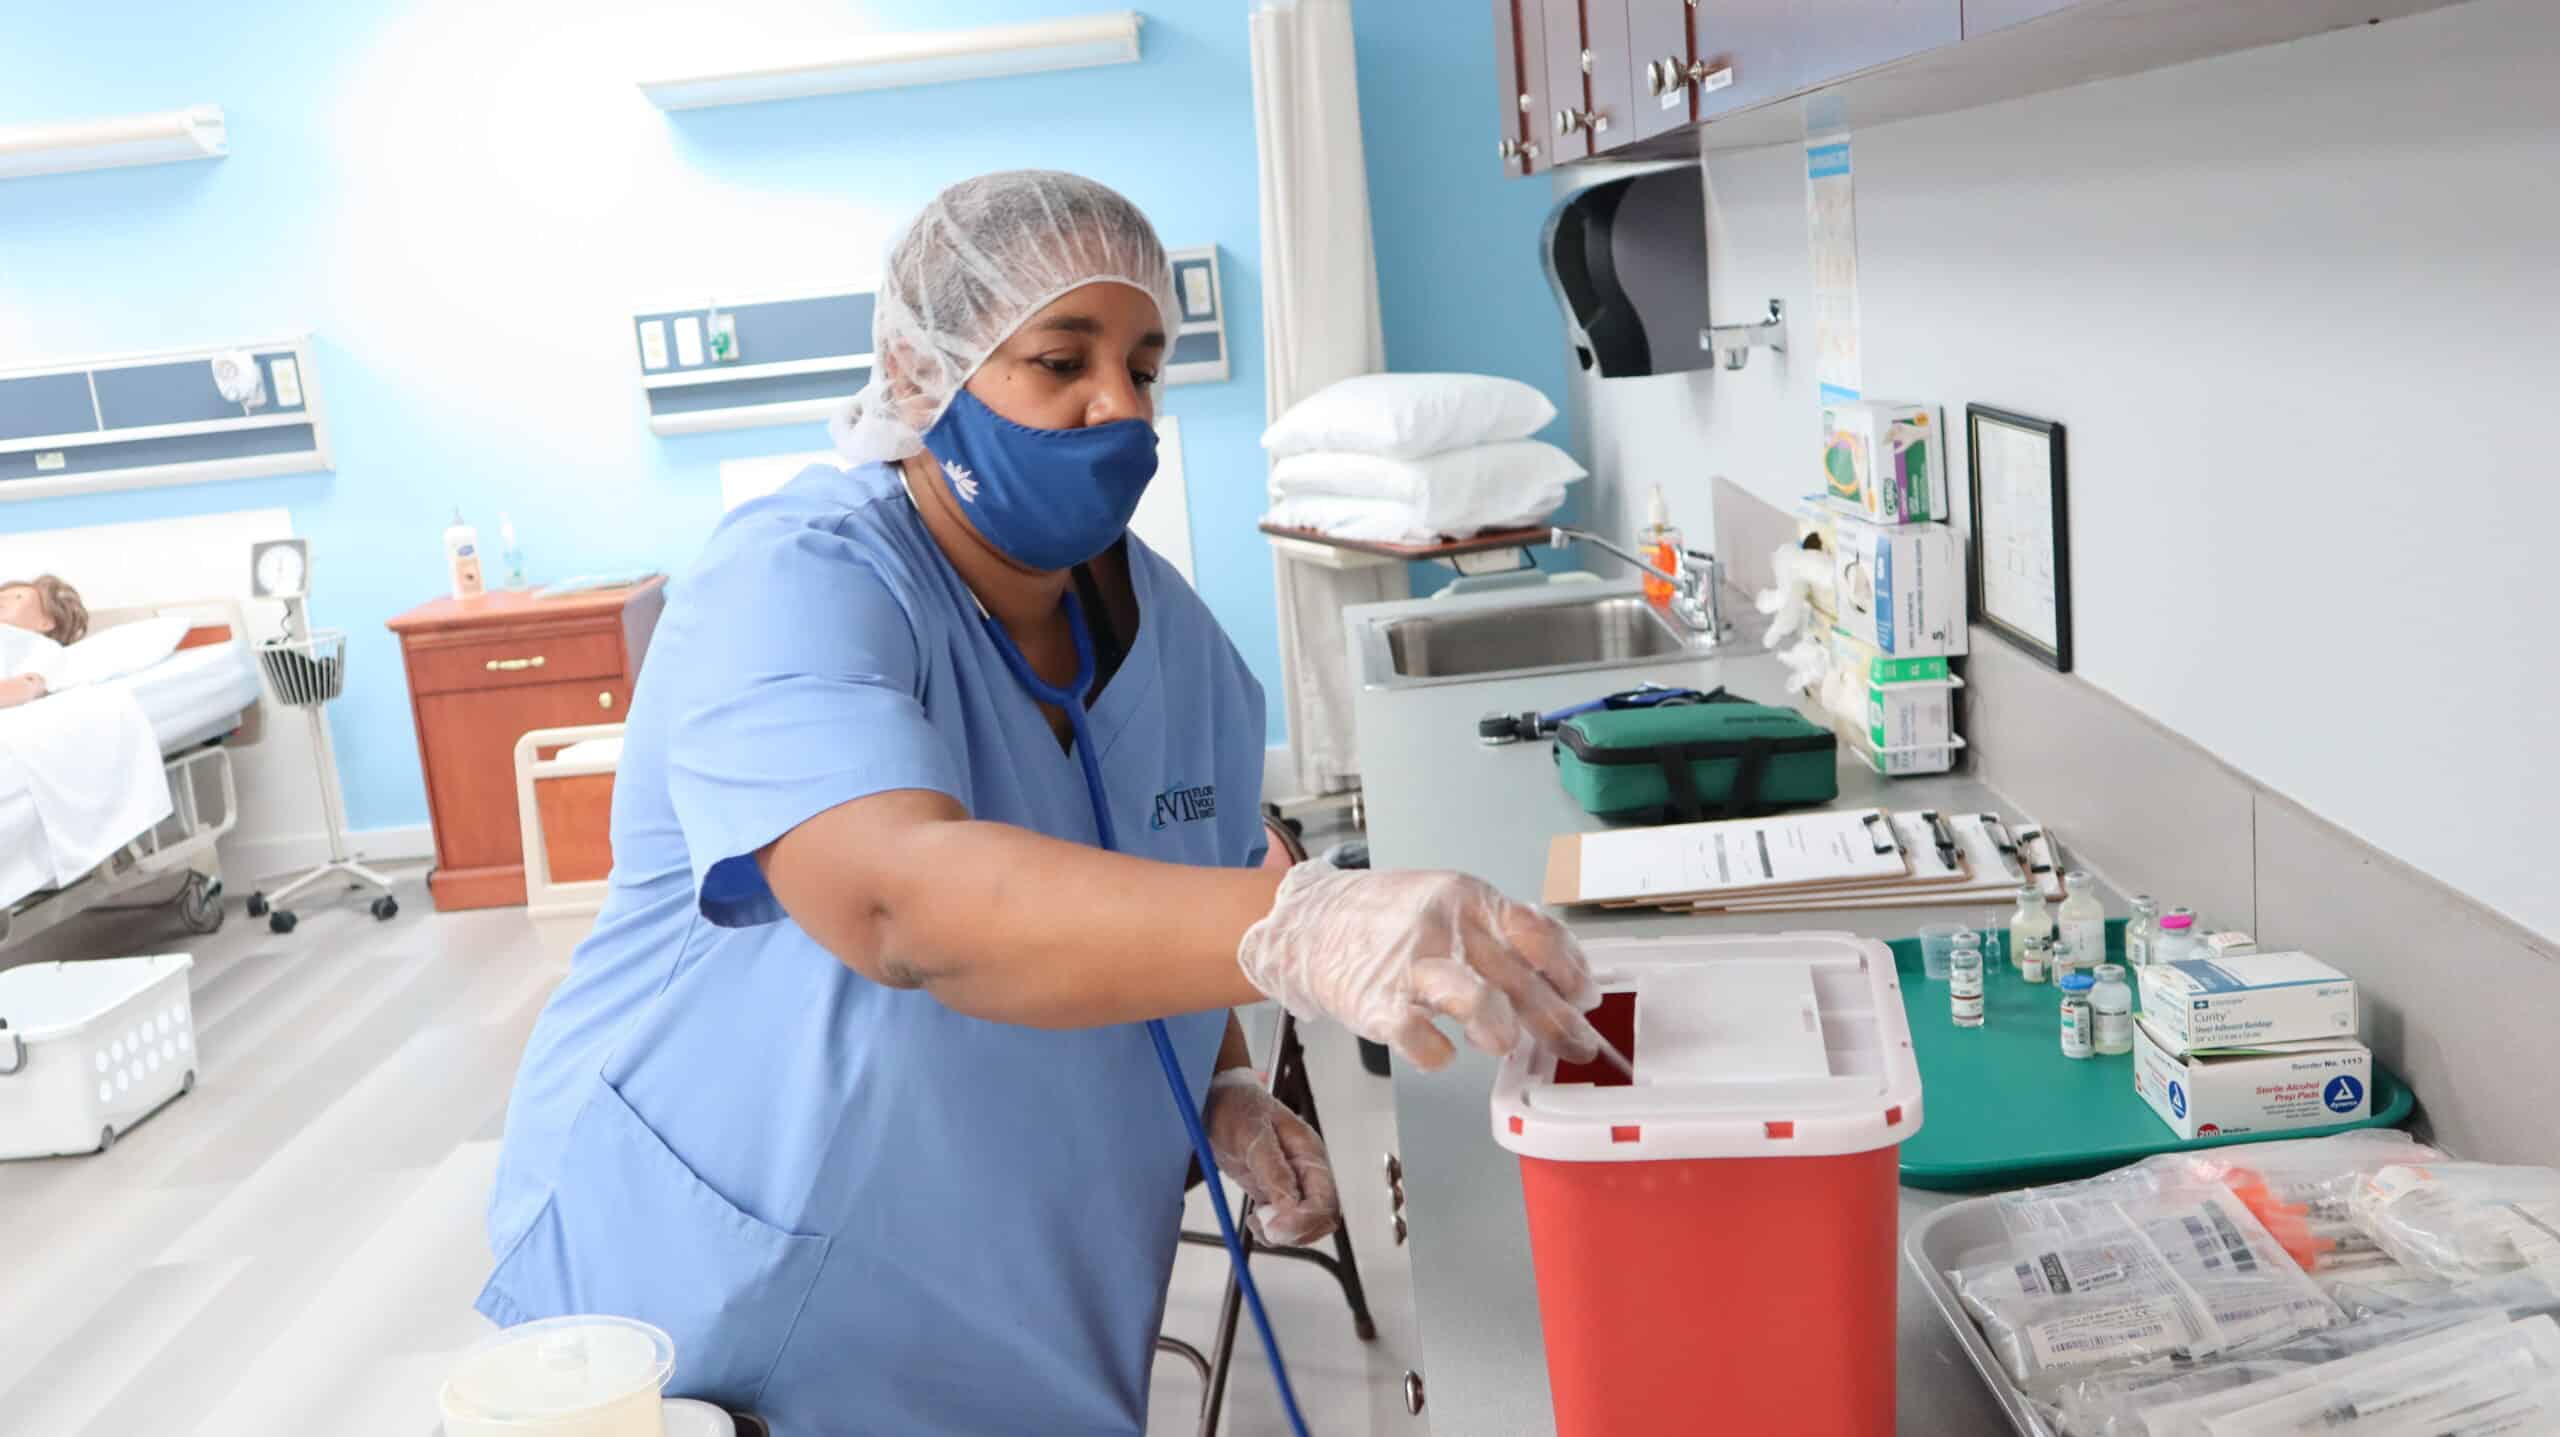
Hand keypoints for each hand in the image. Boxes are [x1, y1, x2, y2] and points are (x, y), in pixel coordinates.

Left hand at [1203, 1070, 1338, 1245]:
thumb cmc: (1236, 1107)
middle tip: (1263, 1226)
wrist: (1218, 1099)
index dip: (1306, 1221)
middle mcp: (1306, 1171)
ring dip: (1283, 1234)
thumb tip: (1289, 1204)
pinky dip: (1271, 1230)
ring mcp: (1291, 1183)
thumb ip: (1272, 1168)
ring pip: (1304, 1226)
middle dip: (1296, 1232)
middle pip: (1321, 1218)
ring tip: (1256, 1219)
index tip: (1276, 1229)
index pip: (1325, 1200)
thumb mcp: (1252, 1133)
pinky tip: (1254, 1218)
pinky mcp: (1274, 1192)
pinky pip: (1283, 1223)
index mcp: (1309, 1153)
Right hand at [1234, 861, 1601, 1072]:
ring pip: (1476, 1000)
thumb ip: (1497, 934)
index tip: (1587, 997)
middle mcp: (1446, 927)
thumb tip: (1559, 977)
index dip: (1572, 970)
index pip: (1538, 932)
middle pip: (1520, 978)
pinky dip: (1437, 1054)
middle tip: (1579, 1047)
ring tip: (1502, 1043)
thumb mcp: (1447, 905)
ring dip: (1501, 1030)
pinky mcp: (1376, 1002)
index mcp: (1469, 899)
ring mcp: (1410, 964)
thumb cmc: (1383, 919)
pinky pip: (1420, 1038)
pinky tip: (1440, 1052)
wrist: (1307, 922)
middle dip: (1558, 1022)